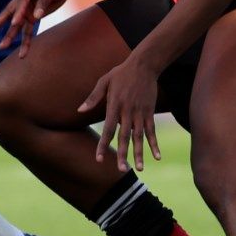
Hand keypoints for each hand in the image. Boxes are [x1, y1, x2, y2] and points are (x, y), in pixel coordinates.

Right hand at [0, 0, 73, 54]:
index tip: (14, 22)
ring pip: (16, 24)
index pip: (21, 0)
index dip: (18, 12)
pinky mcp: (31, 16)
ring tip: (1, 46)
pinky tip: (22, 53)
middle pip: (10, 12)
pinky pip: (27, 30)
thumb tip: (36, 17)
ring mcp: (26, 8)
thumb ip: (44, 2)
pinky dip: (25, 41)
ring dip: (10, 35)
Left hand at [79, 57, 161, 171]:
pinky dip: (154, 144)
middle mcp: (127, 112)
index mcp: (114, 105)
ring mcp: (140, 113)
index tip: (99, 158)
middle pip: (125, 137)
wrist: (144, 65)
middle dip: (123, 154)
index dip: (103, 144)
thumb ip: (92, 97)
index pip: (108, 129)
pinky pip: (152, 131)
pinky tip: (157, 157)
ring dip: (140, 153)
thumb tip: (79, 111)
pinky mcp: (149, 112)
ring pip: (140, 137)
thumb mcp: (104, 81)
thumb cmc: (121, 73)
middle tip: (121, 170)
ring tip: (140, 169)